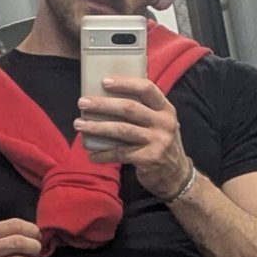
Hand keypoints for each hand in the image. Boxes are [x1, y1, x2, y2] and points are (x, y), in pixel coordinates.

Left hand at [74, 75, 190, 200]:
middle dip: (103, 104)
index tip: (104, 81)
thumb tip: (107, 99)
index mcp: (165, 109)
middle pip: (129, 108)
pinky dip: (103, 154)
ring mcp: (157, 141)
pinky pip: (120, 153)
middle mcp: (163, 123)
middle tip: (82, 103)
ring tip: (79, 125)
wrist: (176, 175)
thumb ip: (144, 111)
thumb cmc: (160, 144)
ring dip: (97, 127)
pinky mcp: (149, 158)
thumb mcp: (160, 123)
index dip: (125, 83)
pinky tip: (91, 155)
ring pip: (122, 130)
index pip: (147, 88)